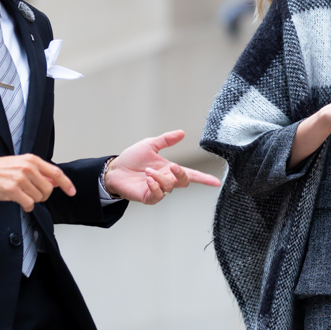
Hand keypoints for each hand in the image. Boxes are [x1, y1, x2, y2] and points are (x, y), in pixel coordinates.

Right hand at [0, 154, 75, 211]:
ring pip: (39, 197)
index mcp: (32, 160)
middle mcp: (28, 168)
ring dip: (32, 200)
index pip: (56, 172)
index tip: (72, 191)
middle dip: (43, 195)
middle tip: (33, 194)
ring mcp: (20, 179)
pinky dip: (27, 206)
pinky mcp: (12, 190)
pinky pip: (29, 204)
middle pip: (48, 189)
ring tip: (22, 194)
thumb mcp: (21, 165)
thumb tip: (55, 181)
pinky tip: (20, 201)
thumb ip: (39, 172)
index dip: (66, 183)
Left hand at [104, 130, 220, 203]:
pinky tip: (148, 179)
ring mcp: (158, 190)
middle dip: (181, 174)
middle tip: (173, 166)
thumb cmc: (132, 158)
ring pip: (170, 187)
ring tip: (148, 171)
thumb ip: (166, 140)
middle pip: (184, 181)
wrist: (114, 169)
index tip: (216, 182)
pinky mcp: (148, 197)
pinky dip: (155, 186)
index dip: (204, 178)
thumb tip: (182, 133)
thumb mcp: (150, 145)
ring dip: (161, 178)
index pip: (191, 174)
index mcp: (169, 169)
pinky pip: (157, 195)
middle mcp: (166, 180)